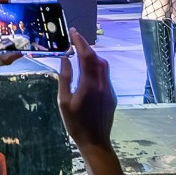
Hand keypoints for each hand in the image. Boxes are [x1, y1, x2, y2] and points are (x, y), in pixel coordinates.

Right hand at [57, 28, 116, 152]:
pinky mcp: (112, 95)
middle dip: (86, 46)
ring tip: (80, 52)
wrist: (95, 142)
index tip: (73, 32)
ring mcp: (109, 89)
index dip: (80, 42)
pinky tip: (88, 71)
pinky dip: (96, 67)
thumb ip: (64, 78)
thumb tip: (64, 59)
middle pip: (96, 58)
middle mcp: (102, 84)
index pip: (86, 56)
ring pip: (103, 66)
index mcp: (89, 84)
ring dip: (92, 56)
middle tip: (75, 39)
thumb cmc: (75, 124)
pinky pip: (105, 75)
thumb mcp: (64, 101)